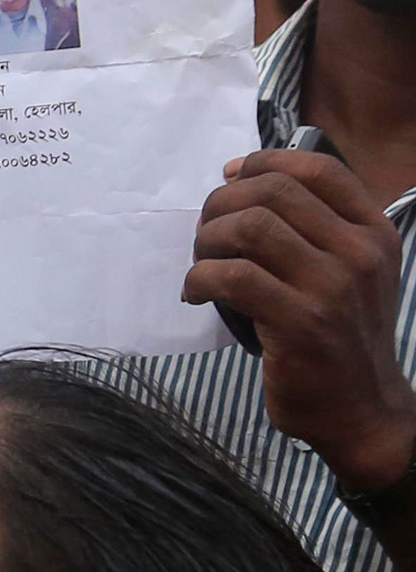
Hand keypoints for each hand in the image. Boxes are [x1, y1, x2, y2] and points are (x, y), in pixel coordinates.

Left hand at [185, 149, 415, 488]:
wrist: (362, 408)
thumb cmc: (341, 335)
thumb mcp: (350, 272)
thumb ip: (315, 228)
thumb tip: (242, 179)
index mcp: (374, 232)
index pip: (319, 168)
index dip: (264, 162)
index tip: (230, 177)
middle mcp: (361, 252)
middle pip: (274, 192)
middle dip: (223, 203)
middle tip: (205, 232)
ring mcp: (334, 287)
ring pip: (251, 227)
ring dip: (208, 239)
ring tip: (201, 262)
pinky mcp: (300, 322)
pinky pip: (232, 277)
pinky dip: (199, 278)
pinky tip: (196, 293)